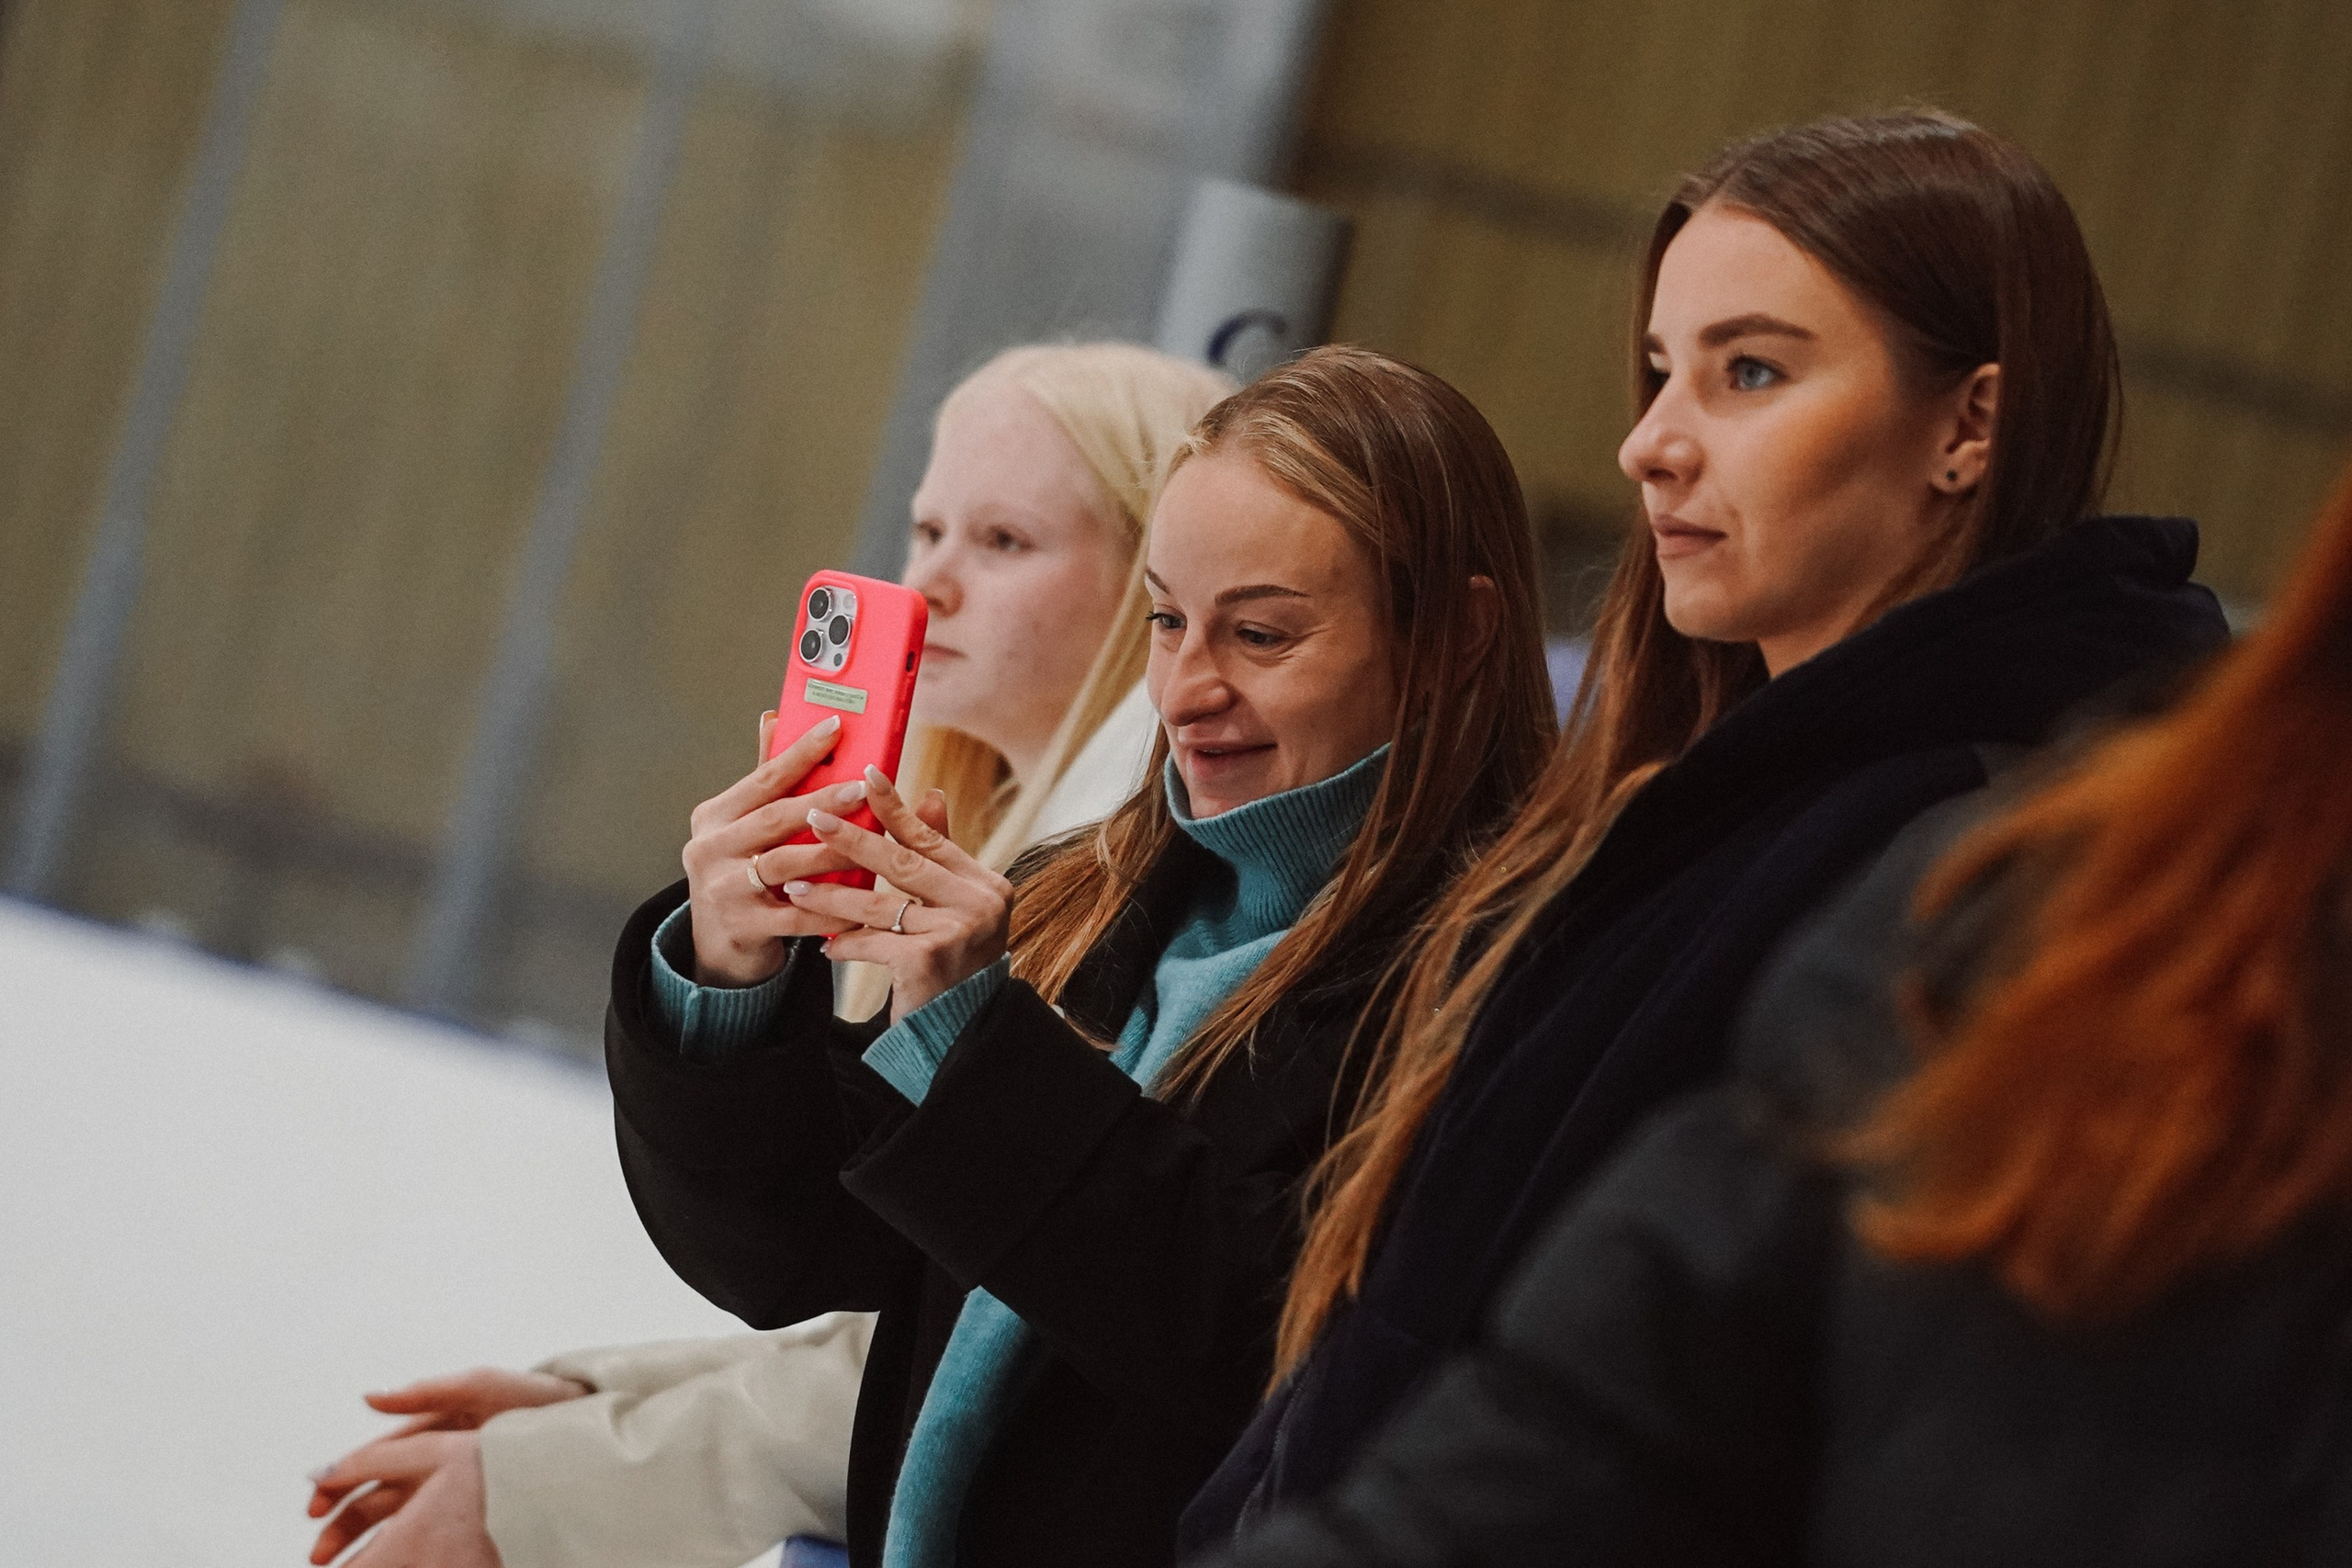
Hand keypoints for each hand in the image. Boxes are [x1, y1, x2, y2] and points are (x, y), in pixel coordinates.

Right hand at [305, 1368, 586, 1562]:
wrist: (586, 1418)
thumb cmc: (534, 1397)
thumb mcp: (481, 1386)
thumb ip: (427, 1390)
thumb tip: (369, 1396)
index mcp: (432, 1426)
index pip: (373, 1460)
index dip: (339, 1482)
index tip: (314, 1508)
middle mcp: (438, 1457)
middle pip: (377, 1496)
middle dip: (343, 1524)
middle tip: (320, 1555)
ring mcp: (456, 1483)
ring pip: (399, 1517)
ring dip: (367, 1541)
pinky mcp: (475, 1504)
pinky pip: (433, 1526)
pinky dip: (408, 1545)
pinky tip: (394, 1562)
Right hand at [681, 711, 870, 985]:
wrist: (720, 946)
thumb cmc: (742, 874)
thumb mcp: (744, 827)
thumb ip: (765, 780)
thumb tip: (774, 717)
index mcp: (715, 816)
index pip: (764, 777)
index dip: (801, 752)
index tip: (837, 727)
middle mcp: (710, 848)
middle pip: (775, 818)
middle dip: (824, 801)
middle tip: (863, 788)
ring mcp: (723, 889)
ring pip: (788, 865)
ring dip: (834, 854)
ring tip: (873, 844)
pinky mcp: (743, 926)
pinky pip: (798, 916)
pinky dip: (832, 909)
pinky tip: (863, 904)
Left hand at [783, 766, 1013, 1020]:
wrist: (963, 1029)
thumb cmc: (954, 962)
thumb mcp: (954, 906)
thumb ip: (940, 856)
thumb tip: (933, 794)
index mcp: (985, 883)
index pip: (931, 837)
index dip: (896, 806)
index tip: (866, 773)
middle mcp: (979, 903)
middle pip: (902, 862)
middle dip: (852, 839)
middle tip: (812, 817)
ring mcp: (957, 931)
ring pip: (879, 903)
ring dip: (832, 894)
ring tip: (796, 885)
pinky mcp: (928, 961)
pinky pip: (872, 942)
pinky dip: (845, 944)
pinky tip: (825, 947)